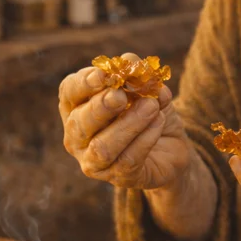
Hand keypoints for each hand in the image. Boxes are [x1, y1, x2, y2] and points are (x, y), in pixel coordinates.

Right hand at [59, 52, 192, 189]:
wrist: (170, 147)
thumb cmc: (149, 112)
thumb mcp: (148, 88)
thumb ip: (139, 75)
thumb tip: (132, 62)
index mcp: (77, 106)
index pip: (70, 92)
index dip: (83, 83)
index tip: (103, 74)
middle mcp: (78, 136)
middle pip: (79, 122)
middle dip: (100, 107)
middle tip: (121, 96)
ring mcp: (94, 161)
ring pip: (102, 147)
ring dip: (128, 124)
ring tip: (151, 107)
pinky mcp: (118, 178)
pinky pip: (128, 160)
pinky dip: (145, 139)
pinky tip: (159, 122)